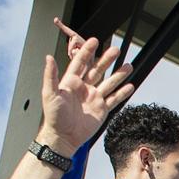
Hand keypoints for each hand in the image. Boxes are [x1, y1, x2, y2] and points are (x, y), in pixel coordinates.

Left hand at [36, 22, 133, 156]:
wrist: (64, 137)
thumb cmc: (54, 117)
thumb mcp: (50, 94)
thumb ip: (51, 75)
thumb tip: (48, 57)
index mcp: (71, 82)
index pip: (81, 62)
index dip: (87, 51)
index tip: (94, 40)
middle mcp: (84, 88)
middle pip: (98, 70)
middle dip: (106, 60)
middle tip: (116, 50)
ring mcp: (94, 98)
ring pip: (109, 83)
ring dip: (119, 75)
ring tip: (128, 66)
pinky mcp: (102, 109)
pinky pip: (114, 99)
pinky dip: (122, 93)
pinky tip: (130, 86)